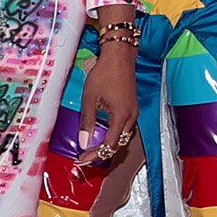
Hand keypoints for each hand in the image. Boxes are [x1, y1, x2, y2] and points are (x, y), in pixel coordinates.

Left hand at [74, 28, 138, 170]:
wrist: (119, 56)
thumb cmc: (104, 73)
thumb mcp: (90, 98)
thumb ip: (87, 122)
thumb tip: (83, 142)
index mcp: (121, 116)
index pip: (109, 145)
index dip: (95, 155)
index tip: (82, 159)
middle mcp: (131, 117)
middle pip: (118, 144)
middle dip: (101, 153)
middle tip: (85, 157)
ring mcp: (133, 112)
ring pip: (122, 137)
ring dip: (108, 145)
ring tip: (93, 150)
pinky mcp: (132, 107)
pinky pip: (125, 128)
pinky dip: (114, 135)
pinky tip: (103, 135)